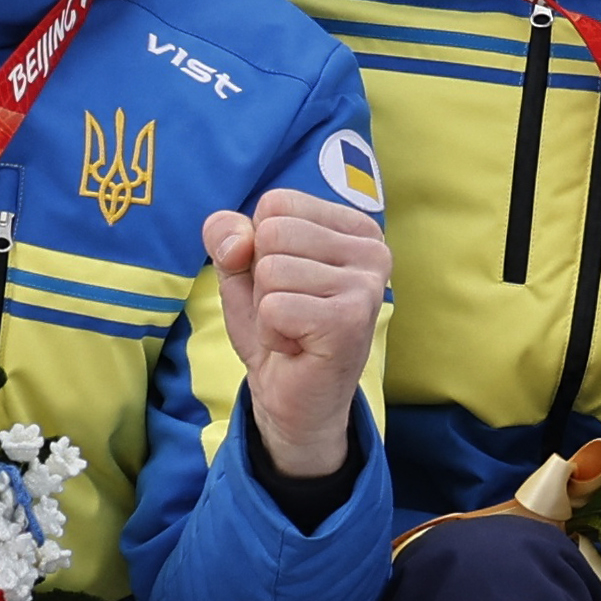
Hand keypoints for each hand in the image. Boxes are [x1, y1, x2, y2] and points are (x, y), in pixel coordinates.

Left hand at [207, 189, 387, 479]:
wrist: (291, 396)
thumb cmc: (277, 326)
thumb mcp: (241, 268)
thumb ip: (227, 234)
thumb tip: (238, 243)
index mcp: (355, 227)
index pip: (276, 203)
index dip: (259, 247)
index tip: (286, 284)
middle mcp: (373, 249)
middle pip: (272, 233)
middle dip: (262, 279)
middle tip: (289, 311)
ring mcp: (366, 285)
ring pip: (271, 270)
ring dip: (268, 308)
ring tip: (294, 329)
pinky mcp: (350, 320)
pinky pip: (275, 307)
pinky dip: (272, 333)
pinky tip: (297, 347)